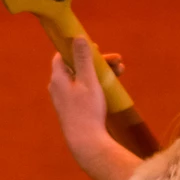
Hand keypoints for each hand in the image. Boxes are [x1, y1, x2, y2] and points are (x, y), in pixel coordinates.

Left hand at [49, 38, 142, 179]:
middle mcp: (58, 88)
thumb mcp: (88, 81)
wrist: (86, 142)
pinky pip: (85, 91)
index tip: (96, 48)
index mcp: (58, 78)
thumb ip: (83, 59)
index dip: (78, 49)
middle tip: (117, 61)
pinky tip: (111, 86)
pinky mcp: (74, 110)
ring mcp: (65, 100)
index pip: (63, 55)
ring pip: (83, 79)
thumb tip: (78, 37)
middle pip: (77, 67)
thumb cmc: (86, 110)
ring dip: (101, 73)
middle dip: (97, 61)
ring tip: (121, 72)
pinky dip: (97, 85)